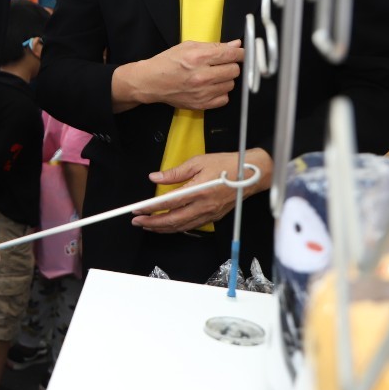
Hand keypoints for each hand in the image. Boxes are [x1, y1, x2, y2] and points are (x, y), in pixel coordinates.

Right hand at [128, 40, 243, 109]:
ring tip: (213, 76)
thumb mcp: (187, 47)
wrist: (150, 82)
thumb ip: (213, 46)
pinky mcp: (201, 104)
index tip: (240, 53)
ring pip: (230, 85)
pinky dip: (220, 93)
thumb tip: (235, 45)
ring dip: (225, 80)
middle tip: (222, 65)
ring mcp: (202, 92)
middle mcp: (201, 76)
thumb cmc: (167, 63)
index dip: (240, 53)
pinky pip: (224, 99)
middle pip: (234, 70)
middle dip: (231, 65)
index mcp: (198, 57)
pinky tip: (210, 87)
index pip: (231, 54)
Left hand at [133, 149, 272, 232]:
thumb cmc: (226, 164)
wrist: (251, 175)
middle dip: (152, 222)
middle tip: (137, 221)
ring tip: (147, 225)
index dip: (151, 208)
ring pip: (182, 226)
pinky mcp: (214, 217)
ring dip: (162, 228)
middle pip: (173, 219)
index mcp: (199, 190)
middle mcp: (204, 205)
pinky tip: (167, 226)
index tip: (137, 209)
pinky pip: (191, 226)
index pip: (169, 202)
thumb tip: (155, 177)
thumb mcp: (198, 162)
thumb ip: (175, 172)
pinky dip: (177, 228)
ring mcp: (210, 213)